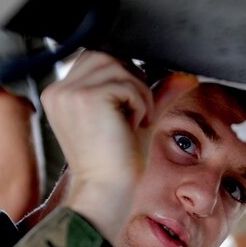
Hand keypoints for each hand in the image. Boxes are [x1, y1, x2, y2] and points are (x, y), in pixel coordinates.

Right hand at [40, 51, 196, 241]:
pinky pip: (127, 82)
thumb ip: (157, 93)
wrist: (107, 191)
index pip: (96, 59)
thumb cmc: (117, 164)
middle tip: (135, 115)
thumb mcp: (138, 119)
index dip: (122, 76)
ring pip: (118, 65)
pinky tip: (133, 125)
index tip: (129, 108)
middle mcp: (59, 90)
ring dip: (138, 93)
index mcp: (61, 95)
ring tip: (134, 122)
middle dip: (131, 81)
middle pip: (106, 55)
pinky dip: (140, 102)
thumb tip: (186, 75)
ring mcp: (70, 93)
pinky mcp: (87, 97)